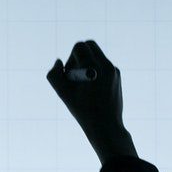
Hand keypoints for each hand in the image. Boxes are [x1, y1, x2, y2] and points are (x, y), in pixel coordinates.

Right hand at [47, 40, 135, 162]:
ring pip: (96, 54)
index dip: (70, 59)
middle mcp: (106, 65)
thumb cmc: (83, 112)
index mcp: (93, 67)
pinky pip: (103, 64)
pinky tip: (92, 88)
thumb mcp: (63, 94)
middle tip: (76, 74)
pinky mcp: (117, 75)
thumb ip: (54, 76)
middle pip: (90, 44)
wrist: (106, 126)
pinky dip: (95, 70)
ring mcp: (114, 70)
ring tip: (83, 83)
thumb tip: (59, 62)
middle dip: (79, 55)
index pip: (79, 47)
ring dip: (87, 62)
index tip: (70, 74)